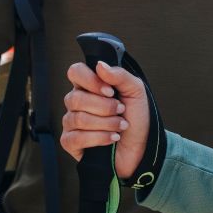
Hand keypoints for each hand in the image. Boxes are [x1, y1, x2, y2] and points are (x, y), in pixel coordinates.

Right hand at [62, 60, 149, 179]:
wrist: (142, 147)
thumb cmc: (136, 118)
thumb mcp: (136, 92)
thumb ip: (120, 75)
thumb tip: (100, 65)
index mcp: (89, 86)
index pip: (75, 72)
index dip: (90, 80)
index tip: (110, 91)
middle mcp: (76, 103)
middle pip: (75, 98)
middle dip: (104, 107)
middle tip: (121, 111)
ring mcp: (71, 122)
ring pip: (78, 119)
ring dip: (106, 123)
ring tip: (121, 126)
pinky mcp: (70, 142)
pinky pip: (75, 138)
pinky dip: (98, 138)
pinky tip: (112, 138)